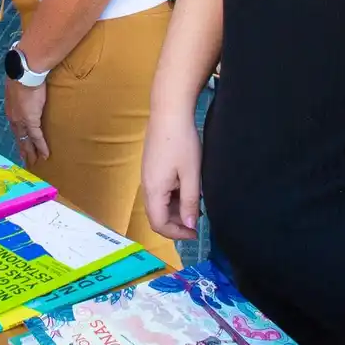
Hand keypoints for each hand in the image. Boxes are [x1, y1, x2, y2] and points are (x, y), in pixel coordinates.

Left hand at [4, 77, 48, 165]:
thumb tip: (25, 93)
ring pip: (26, 140)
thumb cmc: (22, 76)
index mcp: (11, 110)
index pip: (15, 127)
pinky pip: (36, 137)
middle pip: (19, 137)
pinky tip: (45, 154)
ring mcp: (22, 120)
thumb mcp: (18, 87)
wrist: (24, 73)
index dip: (19, 137)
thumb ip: (21, 95)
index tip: (21, 145)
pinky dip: (41, 146)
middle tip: (26, 159)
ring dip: (31, 151)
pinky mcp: (31, 120)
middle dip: (23, 149)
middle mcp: (14, 118)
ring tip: (34, 161)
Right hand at [141, 106, 201, 239]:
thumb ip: (190, 202)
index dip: (176, 233)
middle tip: (198, 220)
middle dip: (177, 222)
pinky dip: (173, 195)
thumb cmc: (181, 142)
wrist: (169, 111)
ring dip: (176, 208)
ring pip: (159, 202)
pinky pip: (160, 189)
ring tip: (197, 204)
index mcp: (154, 190)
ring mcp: (148, 174)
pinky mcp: (152, 166)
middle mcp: (146, 185)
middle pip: (157, 214)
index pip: (158, 224)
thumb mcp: (191, 175)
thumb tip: (190, 226)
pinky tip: (188, 188)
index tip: (195, 233)